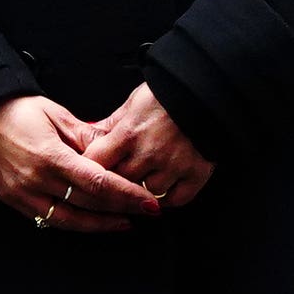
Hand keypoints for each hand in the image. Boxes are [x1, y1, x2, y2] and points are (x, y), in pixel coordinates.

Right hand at [0, 95, 162, 233]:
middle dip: (122, 210)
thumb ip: (87, 137)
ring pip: (70, 220)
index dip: (127, 195)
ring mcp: (22, 193)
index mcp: (49, 156)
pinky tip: (90, 220)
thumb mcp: (55, 114)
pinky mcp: (12, 200)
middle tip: (147, 212)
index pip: (98, 183)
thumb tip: (116, 152)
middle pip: (89, 204)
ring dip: (100, 224)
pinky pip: (48, 218)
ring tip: (123, 222)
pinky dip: (73, 222)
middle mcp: (35, 180)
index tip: (149, 202)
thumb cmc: (14, 109)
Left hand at [85, 84, 215, 208]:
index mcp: (128, 133)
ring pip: (147, 192)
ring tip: (145, 175)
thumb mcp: (132, 104)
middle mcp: (150, 153)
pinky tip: (162, 191)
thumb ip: (111, 125)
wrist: (205, 94)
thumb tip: (87, 136)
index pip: (96, 161)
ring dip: (143, 186)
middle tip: (120, 171)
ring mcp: (174, 166)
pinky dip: (168, 199)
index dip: (91, 164)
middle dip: (117, 176)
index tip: (92, 165)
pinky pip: (177, 200)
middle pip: (120, 180)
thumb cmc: (166, 95)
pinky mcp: (196, 175)